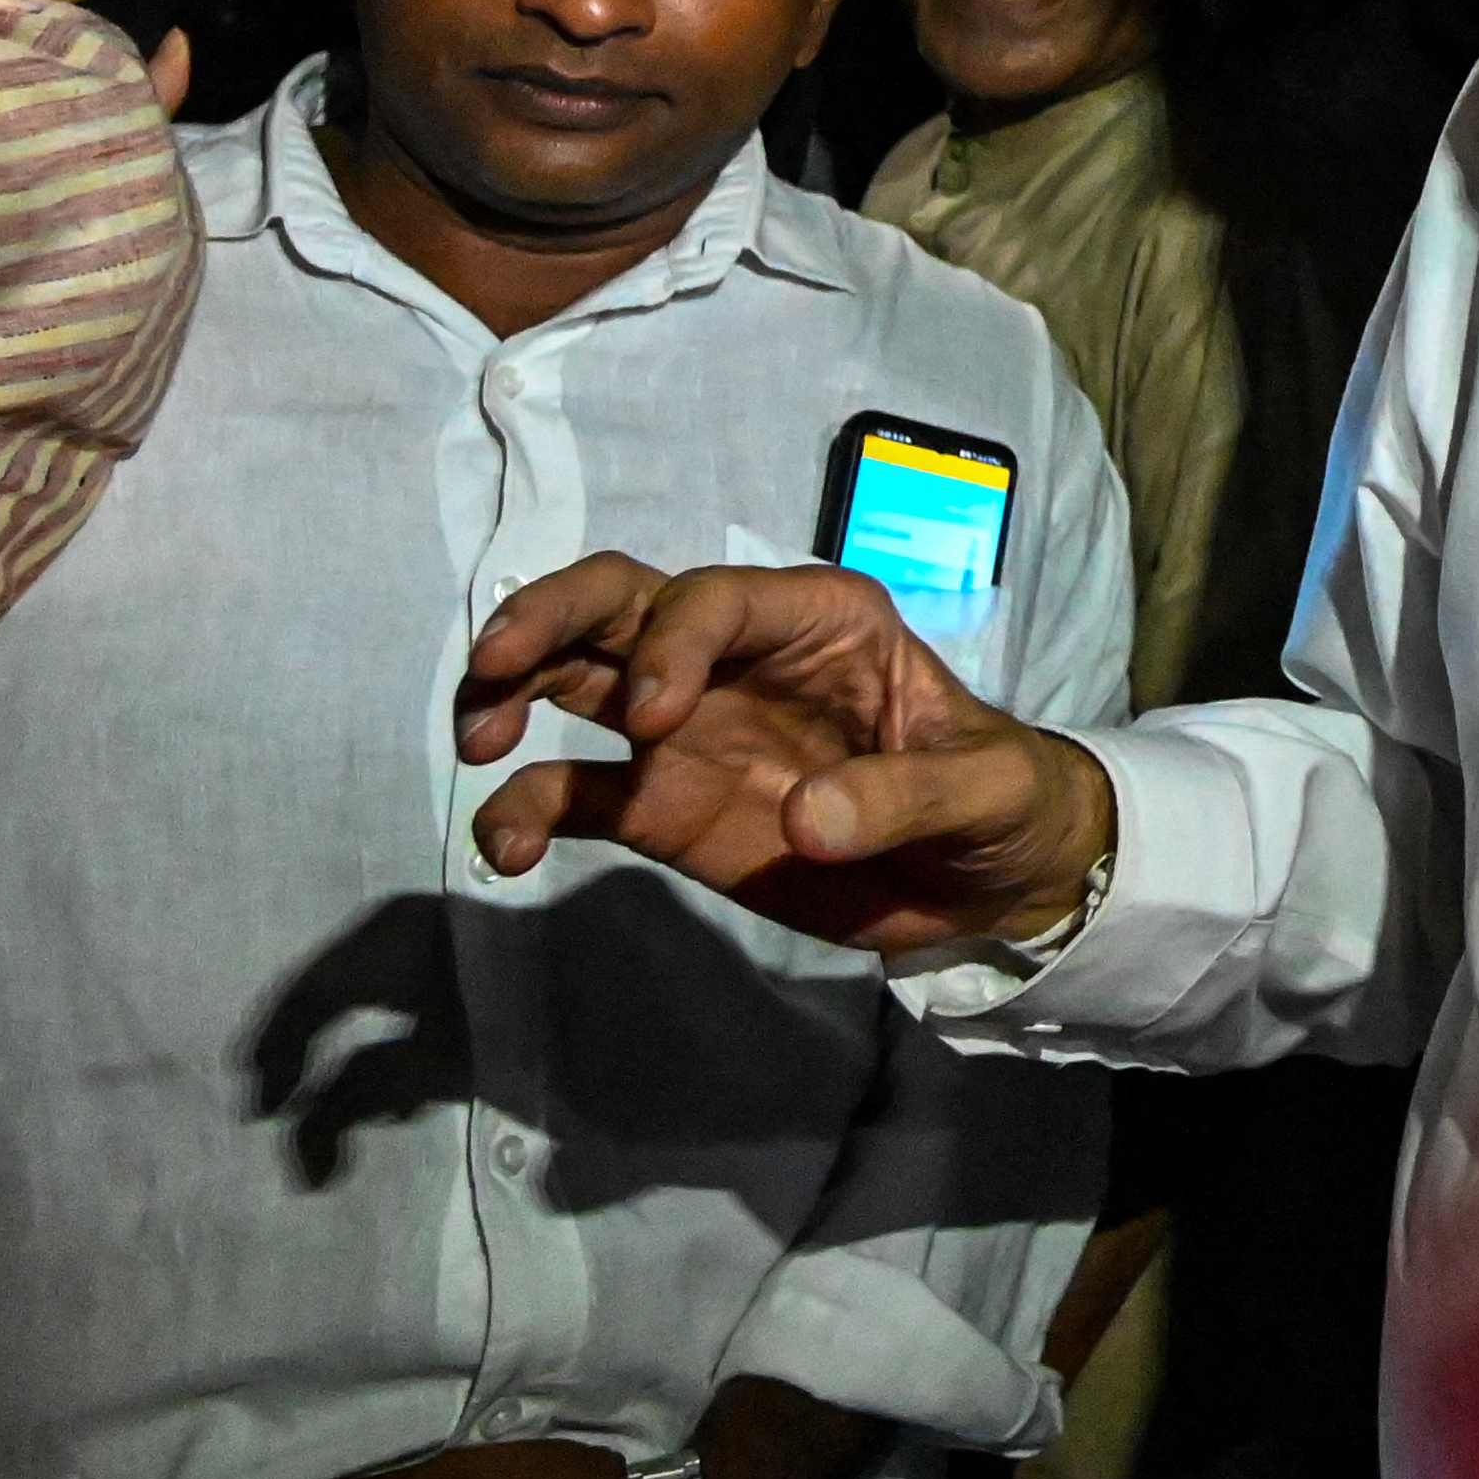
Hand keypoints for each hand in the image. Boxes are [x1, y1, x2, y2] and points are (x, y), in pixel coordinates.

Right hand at [457, 556, 1115, 959]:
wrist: (992, 877)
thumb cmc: (1001, 797)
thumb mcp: (989, 789)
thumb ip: (908, 796)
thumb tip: (807, 819)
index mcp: (818, 620)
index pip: (717, 600)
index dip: (671, 644)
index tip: (651, 721)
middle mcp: (736, 657)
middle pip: (619, 603)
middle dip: (549, 618)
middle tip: (493, 665)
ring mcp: (688, 728)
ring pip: (575, 677)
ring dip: (512, 692)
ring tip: (476, 743)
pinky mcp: (664, 806)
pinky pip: (575, 796)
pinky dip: (528, 811)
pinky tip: (500, 851)